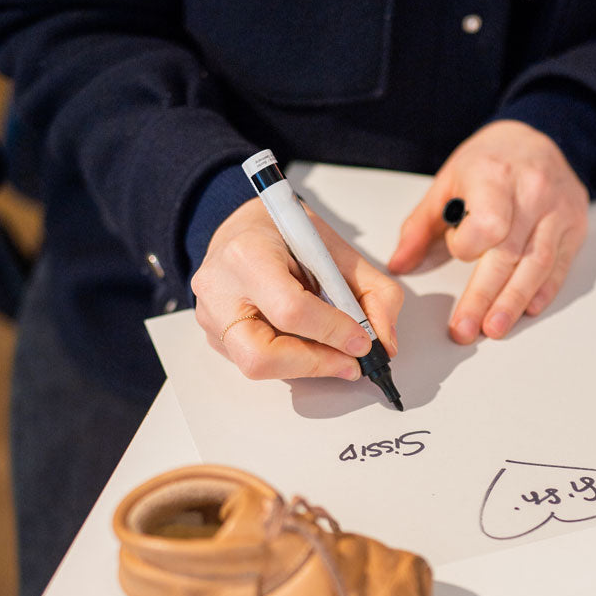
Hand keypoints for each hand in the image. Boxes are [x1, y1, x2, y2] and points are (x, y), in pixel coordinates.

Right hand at [191, 197, 401, 379]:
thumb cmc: (287, 234)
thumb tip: (385, 343)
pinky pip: (253, 362)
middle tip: (349, 363)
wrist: (246, 228)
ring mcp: (210, 316)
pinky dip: (289, 360)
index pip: (290, 310)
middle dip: (314, 365)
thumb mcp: (337, 249)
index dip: (332, 332)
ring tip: (332, 352)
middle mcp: (219, 288)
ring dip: (304, 366)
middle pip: (262, 356)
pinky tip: (306, 343)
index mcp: (248, 254)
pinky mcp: (213, 336)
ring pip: (256, 367)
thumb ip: (374, 293)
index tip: (362, 342)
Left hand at [388, 120, 588, 342]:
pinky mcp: (574, 226)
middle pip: (508, 254)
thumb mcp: (448, 181)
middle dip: (485, 297)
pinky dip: (543, 290)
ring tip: (495, 328)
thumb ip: (421, 226)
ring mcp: (558, 210)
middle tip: (466, 329)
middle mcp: (531, 191)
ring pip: (537, 265)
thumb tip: (400, 264)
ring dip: (513, 302)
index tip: (459, 247)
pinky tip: (527, 309)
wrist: (540, 135)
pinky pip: (559, 265)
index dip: (468, 246)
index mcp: (494, 175)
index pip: (487, 225)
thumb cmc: (491, 160)